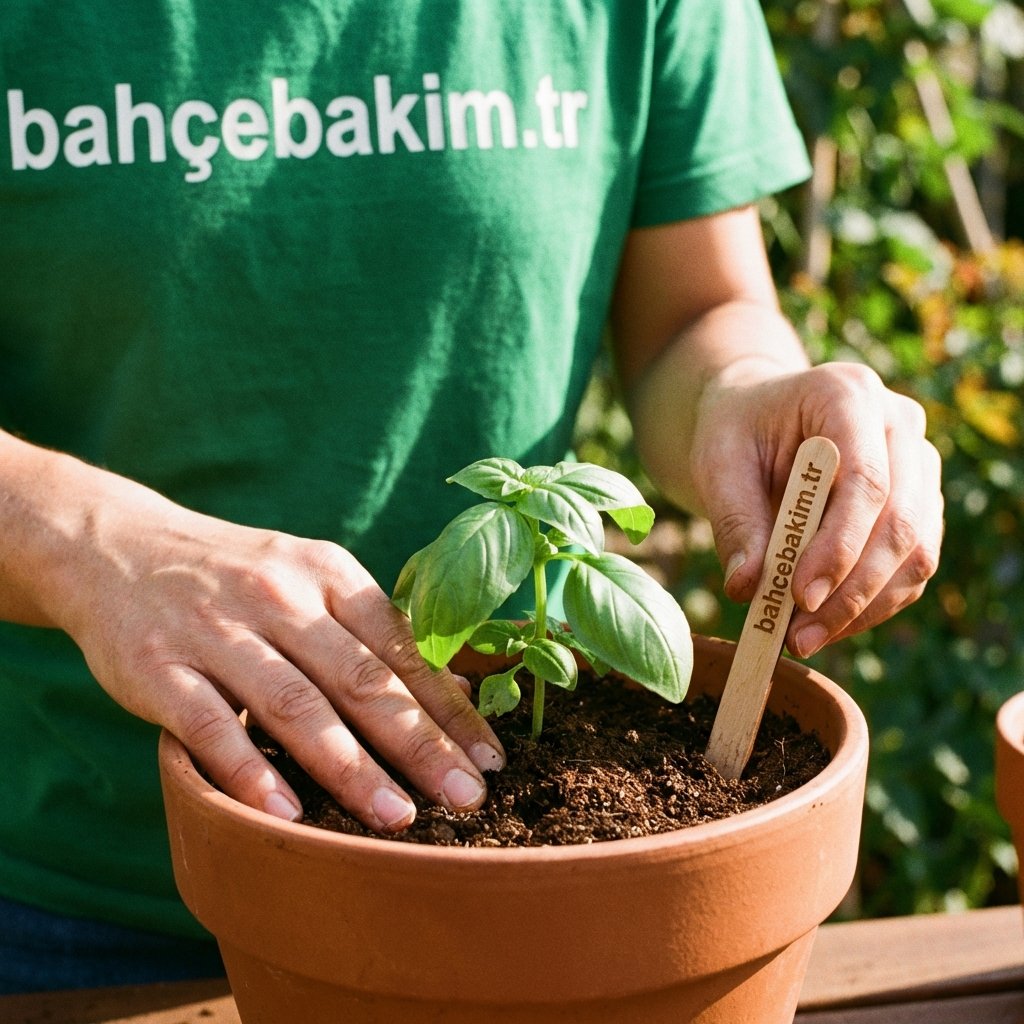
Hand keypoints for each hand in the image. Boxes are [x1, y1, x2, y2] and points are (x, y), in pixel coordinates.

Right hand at [46, 474, 505, 832]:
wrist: (118, 546)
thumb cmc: (238, 575)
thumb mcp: (310, 577)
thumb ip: (372, 629)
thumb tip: (455, 687)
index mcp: (327, 573)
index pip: (403, 647)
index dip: (450, 707)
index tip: (490, 760)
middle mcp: (279, 597)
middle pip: (360, 679)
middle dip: (419, 743)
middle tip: (465, 799)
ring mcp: (216, 632)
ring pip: (295, 704)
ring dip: (349, 766)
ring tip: (396, 817)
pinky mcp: (158, 667)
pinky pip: (208, 725)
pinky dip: (248, 772)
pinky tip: (286, 815)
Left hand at [689, 362, 942, 656]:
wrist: (757, 417)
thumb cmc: (735, 432)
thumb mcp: (717, 463)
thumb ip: (735, 520)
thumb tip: (747, 588)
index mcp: (848, 394)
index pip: (866, 479)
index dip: (840, 546)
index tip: (800, 596)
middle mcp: (899, 424)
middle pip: (900, 522)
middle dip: (851, 591)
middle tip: (799, 636)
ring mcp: (919, 464)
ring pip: (916, 552)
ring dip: (864, 607)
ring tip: (803, 638)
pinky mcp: (920, 503)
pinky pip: (912, 567)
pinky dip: (872, 605)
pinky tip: (825, 624)